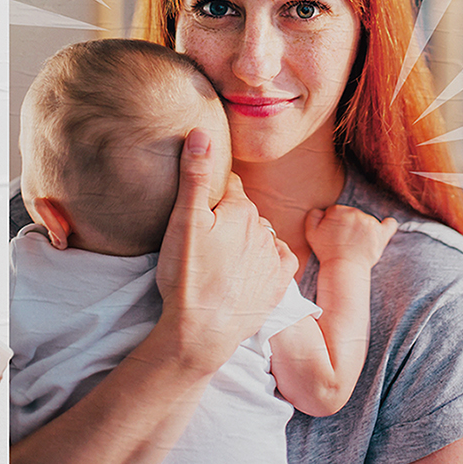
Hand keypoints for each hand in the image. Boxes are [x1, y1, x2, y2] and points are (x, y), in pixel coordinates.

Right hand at [156, 127, 290, 371]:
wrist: (201, 332)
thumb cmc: (186, 276)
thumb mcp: (183, 222)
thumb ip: (195, 175)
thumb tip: (203, 131)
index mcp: (241, 211)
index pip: (230, 186)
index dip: (213, 193)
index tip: (200, 205)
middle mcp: (264, 231)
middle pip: (245, 213)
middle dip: (230, 217)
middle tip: (206, 235)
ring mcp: (273, 259)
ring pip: (261, 236)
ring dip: (247, 239)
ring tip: (222, 256)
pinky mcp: (277, 286)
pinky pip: (279, 260)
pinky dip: (267, 259)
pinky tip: (251, 266)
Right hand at [305, 205, 397, 268]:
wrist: (343, 268)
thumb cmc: (326, 252)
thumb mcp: (311, 233)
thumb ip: (313, 216)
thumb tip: (322, 211)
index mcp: (337, 210)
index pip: (337, 212)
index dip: (334, 223)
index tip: (334, 235)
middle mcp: (355, 212)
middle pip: (353, 215)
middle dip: (349, 225)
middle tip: (345, 241)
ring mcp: (369, 222)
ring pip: (367, 221)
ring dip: (363, 229)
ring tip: (357, 244)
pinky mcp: (381, 233)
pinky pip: (390, 224)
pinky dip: (388, 225)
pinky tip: (385, 226)